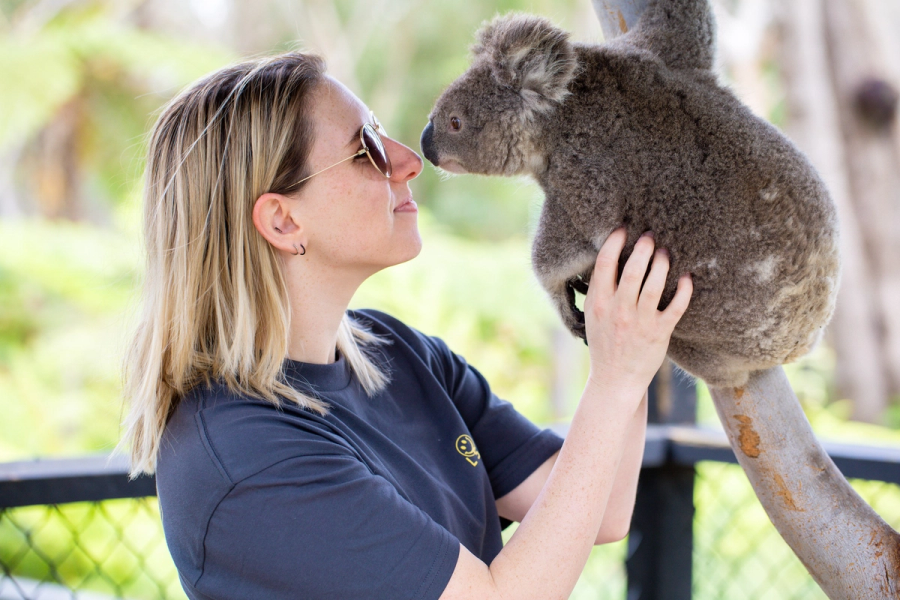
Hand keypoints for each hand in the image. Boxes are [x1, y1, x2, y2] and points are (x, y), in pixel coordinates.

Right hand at [584, 228, 692, 397]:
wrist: (615, 380)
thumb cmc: (604, 344)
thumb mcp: (593, 316)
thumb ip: (600, 290)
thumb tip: (610, 259)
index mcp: (598, 303)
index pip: (605, 263)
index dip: (614, 241)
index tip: (623, 229)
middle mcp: (618, 310)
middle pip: (633, 269)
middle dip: (643, 247)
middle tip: (649, 235)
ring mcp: (640, 321)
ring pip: (655, 284)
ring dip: (662, 263)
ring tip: (665, 251)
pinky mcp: (659, 333)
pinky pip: (676, 306)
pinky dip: (683, 290)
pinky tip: (686, 278)